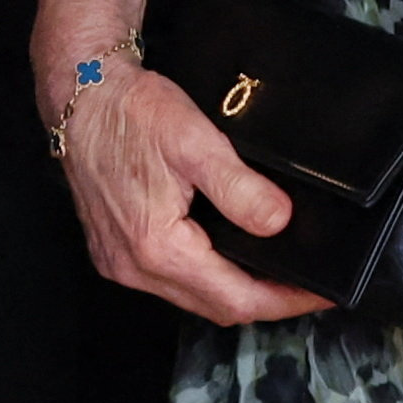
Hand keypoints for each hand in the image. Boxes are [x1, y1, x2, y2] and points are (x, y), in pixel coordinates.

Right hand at [54, 60, 336, 327]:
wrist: (80, 95)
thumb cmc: (131, 112)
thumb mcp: (194, 141)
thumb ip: (239, 187)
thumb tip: (279, 223)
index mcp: (158, 247)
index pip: (236, 298)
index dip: (285, 301)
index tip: (322, 294)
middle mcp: (134, 267)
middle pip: (215, 307)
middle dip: (265, 300)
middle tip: (306, 285)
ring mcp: (120, 263)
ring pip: (191, 298)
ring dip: (234, 291)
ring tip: (274, 272)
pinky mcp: (113, 252)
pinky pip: (169, 283)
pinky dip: (204, 278)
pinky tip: (225, 256)